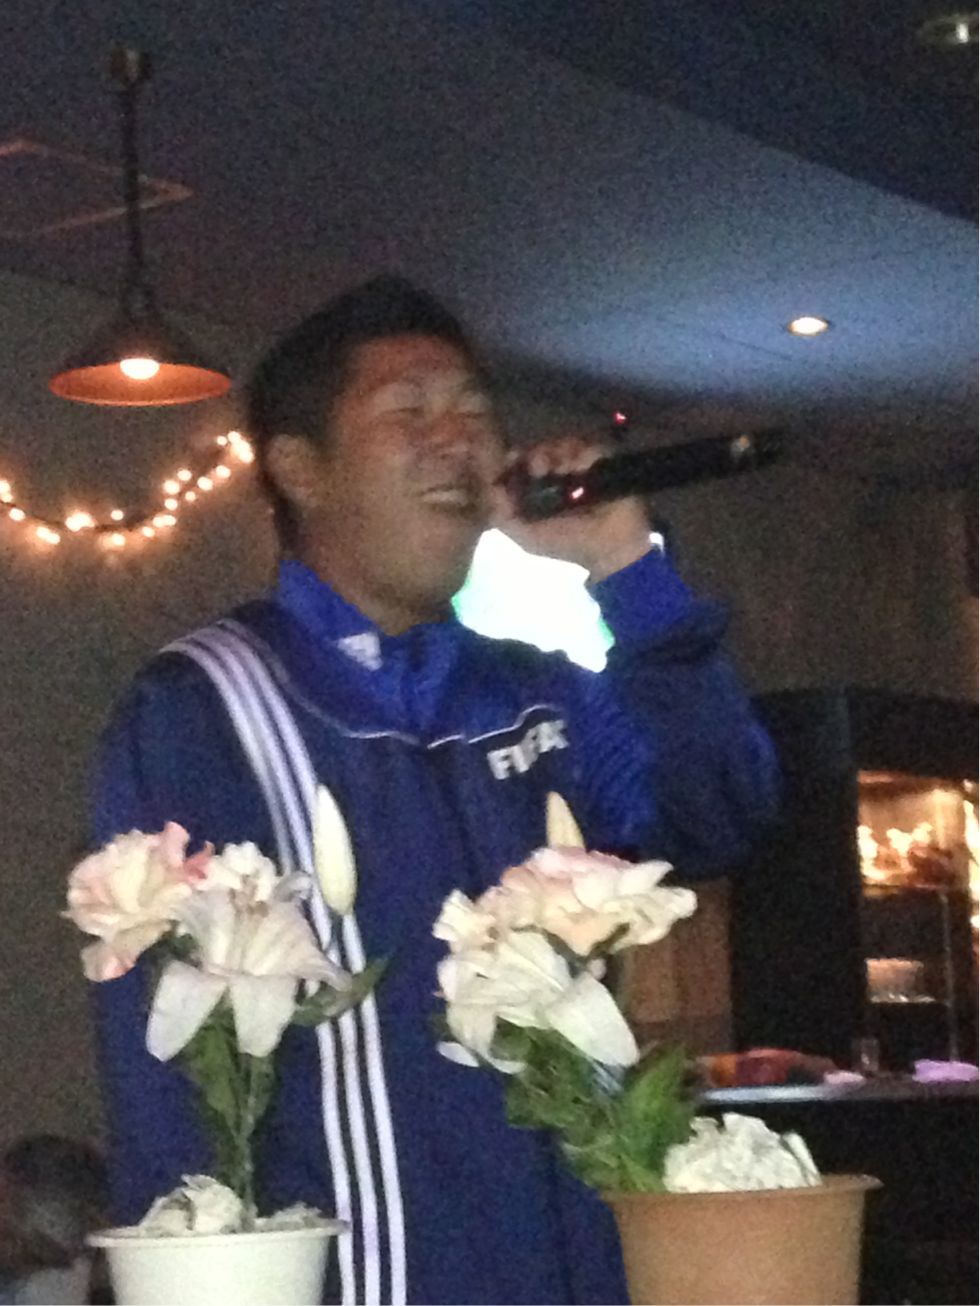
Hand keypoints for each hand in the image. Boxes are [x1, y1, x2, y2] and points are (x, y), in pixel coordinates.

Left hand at [489, 436, 652, 582]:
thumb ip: (503, 517)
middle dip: (535, 454)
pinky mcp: (601, 461)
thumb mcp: (527, 537)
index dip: (513, 461)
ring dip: (556, 452)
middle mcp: (558, 475)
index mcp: (538, 490)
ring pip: (562, 444)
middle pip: (541, 450)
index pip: (521, 465)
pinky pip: (587, 446)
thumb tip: (490, 488)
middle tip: (538, 466)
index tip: (510, 460)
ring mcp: (580, 467)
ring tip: (559, 468)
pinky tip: (578, 468)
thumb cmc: (567, 544)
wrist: (609, 549)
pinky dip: (580, 453)